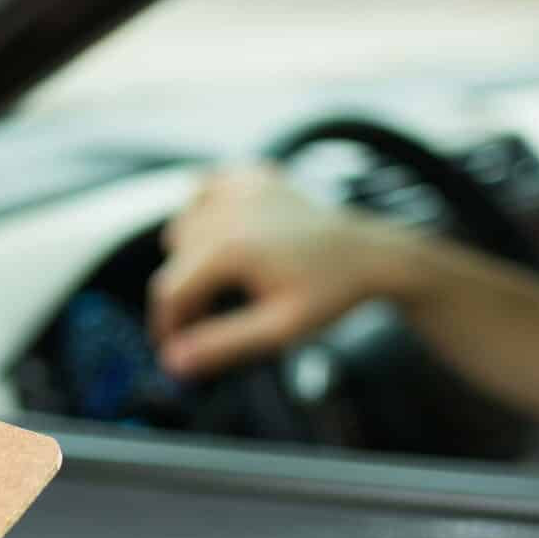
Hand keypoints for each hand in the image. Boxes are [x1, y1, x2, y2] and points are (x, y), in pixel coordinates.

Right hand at [148, 166, 415, 378]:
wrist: (371, 254)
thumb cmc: (331, 292)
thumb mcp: (279, 329)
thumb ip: (222, 345)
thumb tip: (175, 362)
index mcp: (231, 247)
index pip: (171, 291)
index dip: (167, 325)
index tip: (176, 349)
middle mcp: (229, 209)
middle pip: (174, 261)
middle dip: (184, 297)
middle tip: (209, 322)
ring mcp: (241, 187)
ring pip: (183, 225)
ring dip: (192, 256)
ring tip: (225, 282)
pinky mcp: (253, 176)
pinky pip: (205, 190)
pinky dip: (205, 212)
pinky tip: (225, 235)